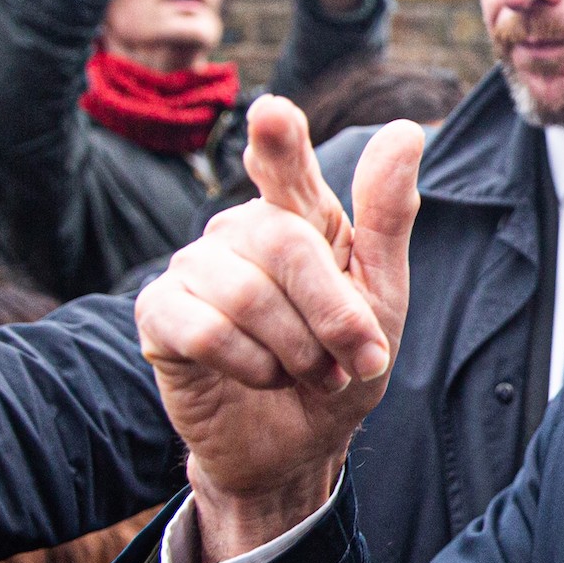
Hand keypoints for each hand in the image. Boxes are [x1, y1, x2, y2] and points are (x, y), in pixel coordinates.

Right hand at [136, 98, 422, 562]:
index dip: (278, 142)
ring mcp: (194, 269)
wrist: (298, 448)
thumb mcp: (382, 296)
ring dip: (295, 350)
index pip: (283, 164)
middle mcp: (239, 230)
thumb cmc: (341, 365)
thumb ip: (387, 217)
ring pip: (245, 294)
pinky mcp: (159, 316)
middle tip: (353, 360)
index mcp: (297, 215)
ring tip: (308, 373)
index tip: (274, 114)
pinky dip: (249, 365)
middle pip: (284, 242)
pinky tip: (260, 377)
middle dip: (332, 312)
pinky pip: (204, 330)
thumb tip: (404, 131)